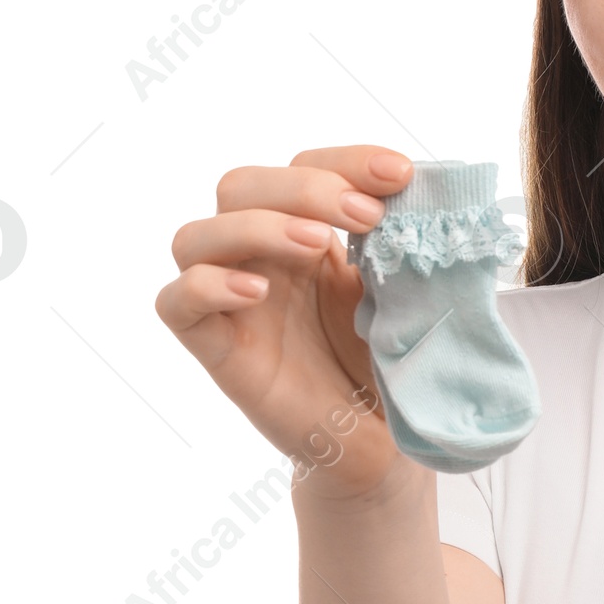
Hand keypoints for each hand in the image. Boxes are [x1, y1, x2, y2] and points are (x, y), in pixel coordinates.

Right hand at [155, 145, 413, 498]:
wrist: (380, 442)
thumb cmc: (387, 364)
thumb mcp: (402, 292)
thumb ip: (401, 242)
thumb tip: (427, 188)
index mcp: (307, 233)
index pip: (305, 168)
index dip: (347, 161)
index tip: (400, 174)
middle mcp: (260, 259)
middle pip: (241, 186)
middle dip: (304, 188)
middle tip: (367, 216)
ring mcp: (231, 302)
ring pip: (196, 237)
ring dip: (256, 227)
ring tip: (315, 246)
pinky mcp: (213, 348)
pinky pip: (175, 303)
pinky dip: (207, 285)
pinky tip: (257, 293)